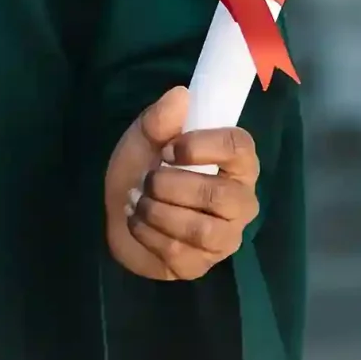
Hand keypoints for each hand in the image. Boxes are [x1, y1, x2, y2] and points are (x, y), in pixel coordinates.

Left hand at [102, 86, 260, 281]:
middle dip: (170, 187)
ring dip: (158, 212)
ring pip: (201, 230)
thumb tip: (181, 95)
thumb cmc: (142, 168)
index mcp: (236, 162)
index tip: (167, 151)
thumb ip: (159, 119)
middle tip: (146, 181)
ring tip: (139, 202)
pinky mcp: (203, 264)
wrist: (119, 213)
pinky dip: (148, 234)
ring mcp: (226, 237)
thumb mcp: (143, 138)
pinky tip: (138, 222)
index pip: (239, 147)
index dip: (200, 147)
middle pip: (219, 195)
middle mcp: (241, 201)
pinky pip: (180, 253)